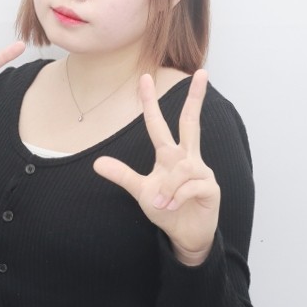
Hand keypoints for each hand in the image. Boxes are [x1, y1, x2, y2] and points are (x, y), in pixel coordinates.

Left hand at [93, 69, 219, 265]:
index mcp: (170, 154)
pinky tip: (173, 206)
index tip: (145, 78)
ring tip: (162, 203)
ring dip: (168, 188)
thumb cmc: (166, 208)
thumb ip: (123, 175)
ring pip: (182, 168)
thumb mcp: (141, 191)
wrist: (184, 234)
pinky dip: (176, 197)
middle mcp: (187, 156)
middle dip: (197, 97)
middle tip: (202, 72)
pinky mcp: (210, 186)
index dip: (151, 102)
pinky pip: (189, 186)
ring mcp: (201, 170)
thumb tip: (96, 163)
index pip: (159, 124)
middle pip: (192, 121)